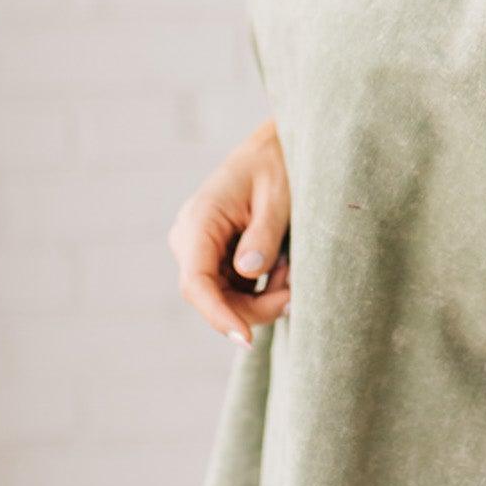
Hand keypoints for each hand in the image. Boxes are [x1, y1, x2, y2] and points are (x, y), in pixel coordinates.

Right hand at [168, 118, 291, 347]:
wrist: (276, 146)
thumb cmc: (278, 164)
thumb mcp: (278, 198)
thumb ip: (263, 236)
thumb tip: (247, 273)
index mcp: (199, 220)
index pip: (196, 283)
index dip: (218, 316)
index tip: (246, 339)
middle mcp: (190, 237)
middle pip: (211, 298)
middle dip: (254, 307)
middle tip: (294, 293)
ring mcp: (201, 249)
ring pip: (224, 298)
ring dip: (262, 298)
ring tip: (292, 269)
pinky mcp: (216, 256)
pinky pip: (233, 289)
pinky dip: (262, 290)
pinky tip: (284, 268)